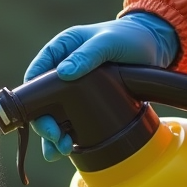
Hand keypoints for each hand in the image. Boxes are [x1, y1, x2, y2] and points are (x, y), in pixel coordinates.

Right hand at [25, 12, 178, 161]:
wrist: (155, 45)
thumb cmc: (129, 37)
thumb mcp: (107, 42)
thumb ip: (86, 55)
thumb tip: (64, 72)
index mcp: (60, 51)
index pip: (36, 74)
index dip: (31, 96)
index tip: (38, 114)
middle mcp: (63, 71)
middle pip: (43, 101)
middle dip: (45, 123)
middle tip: (55, 137)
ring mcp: (75, 89)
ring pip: (56, 115)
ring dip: (55, 135)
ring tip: (62, 150)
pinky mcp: (89, 102)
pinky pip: (72, 120)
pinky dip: (69, 135)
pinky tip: (70, 148)